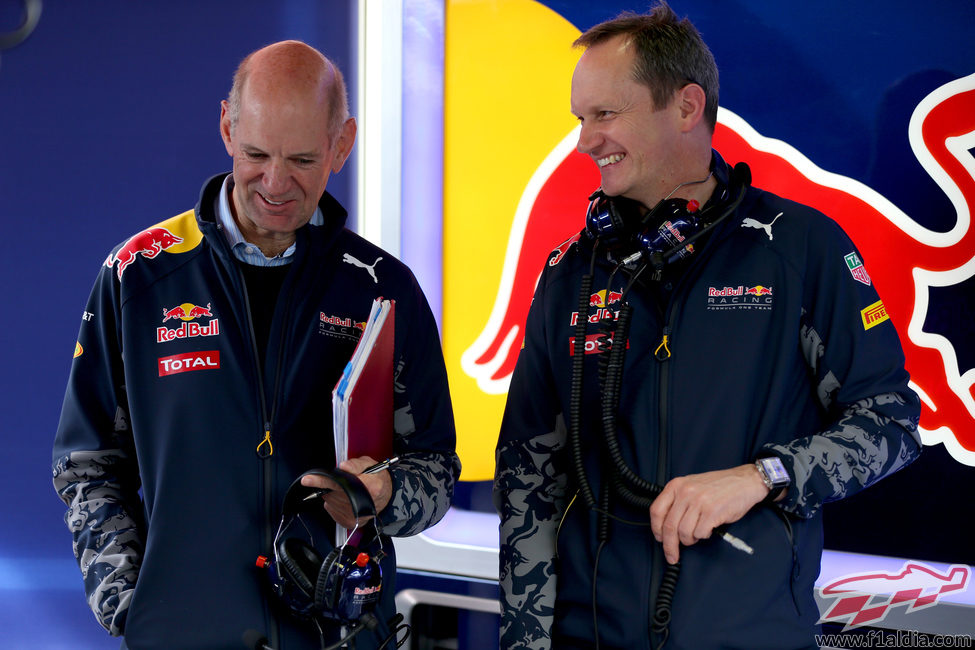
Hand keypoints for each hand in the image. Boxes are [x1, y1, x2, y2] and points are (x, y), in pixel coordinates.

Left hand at [300, 457, 393, 528]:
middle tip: (342, 481)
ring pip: (330, 500)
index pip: (340, 483)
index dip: (322, 481)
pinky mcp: (348, 522)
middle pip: (333, 492)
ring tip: (347, 490)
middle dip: (331, 484)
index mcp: (369, 486)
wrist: (387, 497)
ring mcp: (354, 515)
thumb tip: (343, 466)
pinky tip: (345, 498)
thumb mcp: (372, 465)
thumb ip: (357, 464)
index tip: (307, 480)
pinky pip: (331, 508)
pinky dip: (334, 502)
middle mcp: (361, 504)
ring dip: (333, 493)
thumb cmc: (378, 480)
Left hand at [649, 464, 767, 563]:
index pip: (656, 511)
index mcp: (676, 485)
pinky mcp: (712, 512)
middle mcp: (685, 492)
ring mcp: (699, 502)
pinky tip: (707, 529)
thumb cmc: (719, 486)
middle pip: (669, 526)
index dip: (656, 529)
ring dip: (689, 540)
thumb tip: (666, 526)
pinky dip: (702, 536)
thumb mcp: (691, 486)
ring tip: (696, 535)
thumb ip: (678, 501)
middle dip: (669, 546)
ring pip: (684, 532)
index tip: (660, 539)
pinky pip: (700, 533)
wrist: (743, 482)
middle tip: (672, 555)